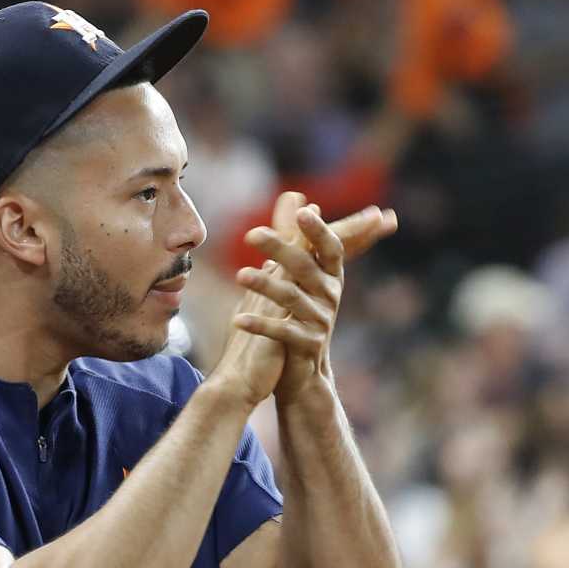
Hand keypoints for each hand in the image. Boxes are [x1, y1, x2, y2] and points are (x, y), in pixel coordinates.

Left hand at [232, 191, 396, 406]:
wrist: (303, 371)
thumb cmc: (299, 314)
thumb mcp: (300, 275)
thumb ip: (297, 237)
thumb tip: (297, 196)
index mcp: (329, 276)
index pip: (330, 247)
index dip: (318, 230)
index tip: (304, 212)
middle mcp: (330, 296)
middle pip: (306, 268)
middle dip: (281, 248)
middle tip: (250, 234)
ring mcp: (320, 321)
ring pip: (292, 298)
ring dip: (265, 285)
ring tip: (240, 275)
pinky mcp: (307, 345)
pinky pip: (283, 332)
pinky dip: (260, 325)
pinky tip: (238, 319)